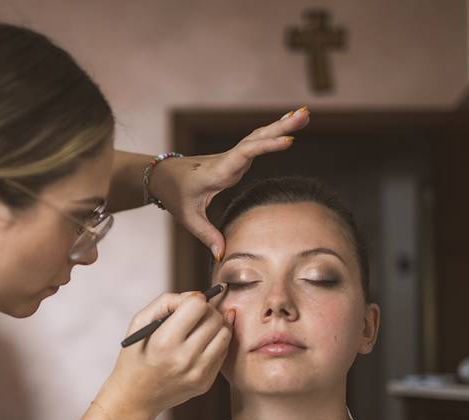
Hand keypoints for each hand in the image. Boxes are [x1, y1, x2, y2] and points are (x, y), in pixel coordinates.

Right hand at [99, 290, 233, 419]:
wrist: (135, 398)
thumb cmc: (135, 355)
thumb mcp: (139, 323)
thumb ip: (166, 302)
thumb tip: (197, 295)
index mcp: (164, 342)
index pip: (198, 305)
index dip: (193, 299)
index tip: (186, 305)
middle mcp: (184, 358)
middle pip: (214, 318)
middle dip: (206, 310)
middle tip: (194, 315)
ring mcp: (198, 373)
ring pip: (225, 334)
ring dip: (215, 325)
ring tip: (199, 328)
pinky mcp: (206, 383)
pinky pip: (223, 352)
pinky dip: (215, 342)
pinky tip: (201, 344)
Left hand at [150, 107, 309, 259]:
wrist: (163, 177)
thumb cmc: (175, 196)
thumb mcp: (188, 217)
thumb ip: (206, 235)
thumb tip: (222, 256)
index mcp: (216, 171)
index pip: (244, 155)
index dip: (266, 147)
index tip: (288, 141)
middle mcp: (226, 159)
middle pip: (256, 139)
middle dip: (280, 127)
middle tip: (304, 114)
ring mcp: (231, 157)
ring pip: (258, 137)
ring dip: (281, 125)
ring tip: (305, 114)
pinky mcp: (235, 158)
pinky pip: (257, 142)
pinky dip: (274, 132)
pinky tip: (289, 124)